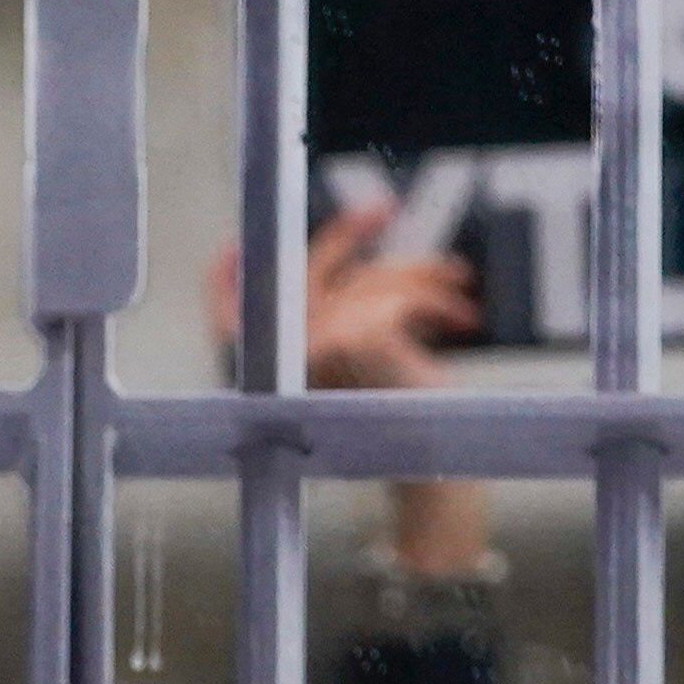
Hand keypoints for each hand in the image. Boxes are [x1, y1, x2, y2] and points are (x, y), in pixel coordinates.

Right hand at [214, 200, 492, 580]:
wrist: (433, 474)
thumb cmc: (400, 434)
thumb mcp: (359, 381)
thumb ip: (337, 336)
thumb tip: (346, 284)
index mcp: (274, 373)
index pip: (226, 316)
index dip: (222, 280)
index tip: (231, 251)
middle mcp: (284, 358)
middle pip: (306, 275)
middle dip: (344, 232)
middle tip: (383, 209)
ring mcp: (317, 345)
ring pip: (369, 281)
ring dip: (423, 279)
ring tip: (461, 299)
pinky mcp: (357, 338)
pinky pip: (396, 294)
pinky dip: (435, 300)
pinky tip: (459, 319)